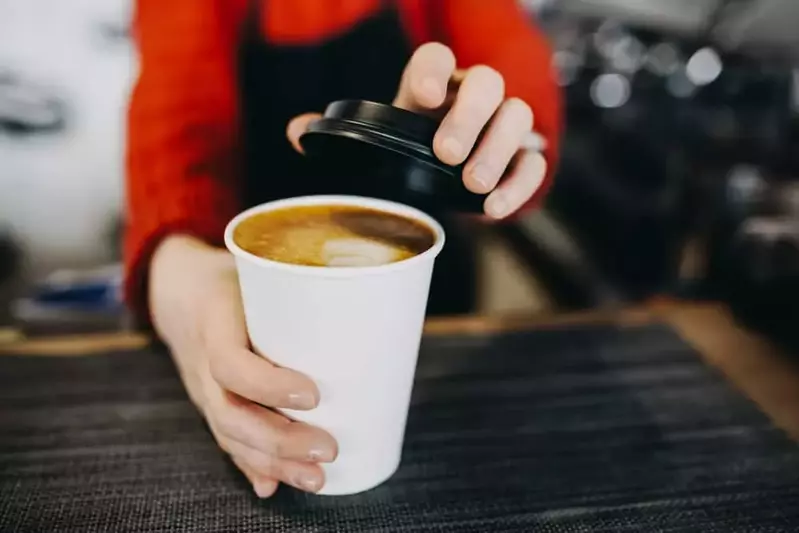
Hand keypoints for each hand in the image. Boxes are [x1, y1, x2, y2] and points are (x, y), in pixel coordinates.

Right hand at [149, 235, 337, 496]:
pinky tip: (273, 486)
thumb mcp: (258, 268)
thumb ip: (299, 286)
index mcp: (214, 320)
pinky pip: (227, 439)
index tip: (313, 395)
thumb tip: (366, 301)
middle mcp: (202, 360)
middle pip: (230, 414)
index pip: (230, 362)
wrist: (179, 289)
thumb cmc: (233, 276)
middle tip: (328, 449)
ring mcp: (202, 387)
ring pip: (229, 435)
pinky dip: (251, 466)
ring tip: (316, 478)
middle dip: (280, 441)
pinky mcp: (210, 403)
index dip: (268, 385)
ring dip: (273, 463)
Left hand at [287, 42, 546, 218]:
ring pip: (518, 116)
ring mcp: (501, 126)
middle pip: (487, 83)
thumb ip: (337, 136)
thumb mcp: (373, 144)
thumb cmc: (405, 154)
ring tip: (473, 183)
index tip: (421, 96)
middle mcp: (471, 98)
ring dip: (498, 148)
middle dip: (469, 115)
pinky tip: (494, 209)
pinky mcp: (521, 159)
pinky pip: (534, 162)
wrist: (440, 180)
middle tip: (446, 153)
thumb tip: (298, 132)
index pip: (437, 58)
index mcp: (432, 87)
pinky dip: (520, 184)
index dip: (432, 69)